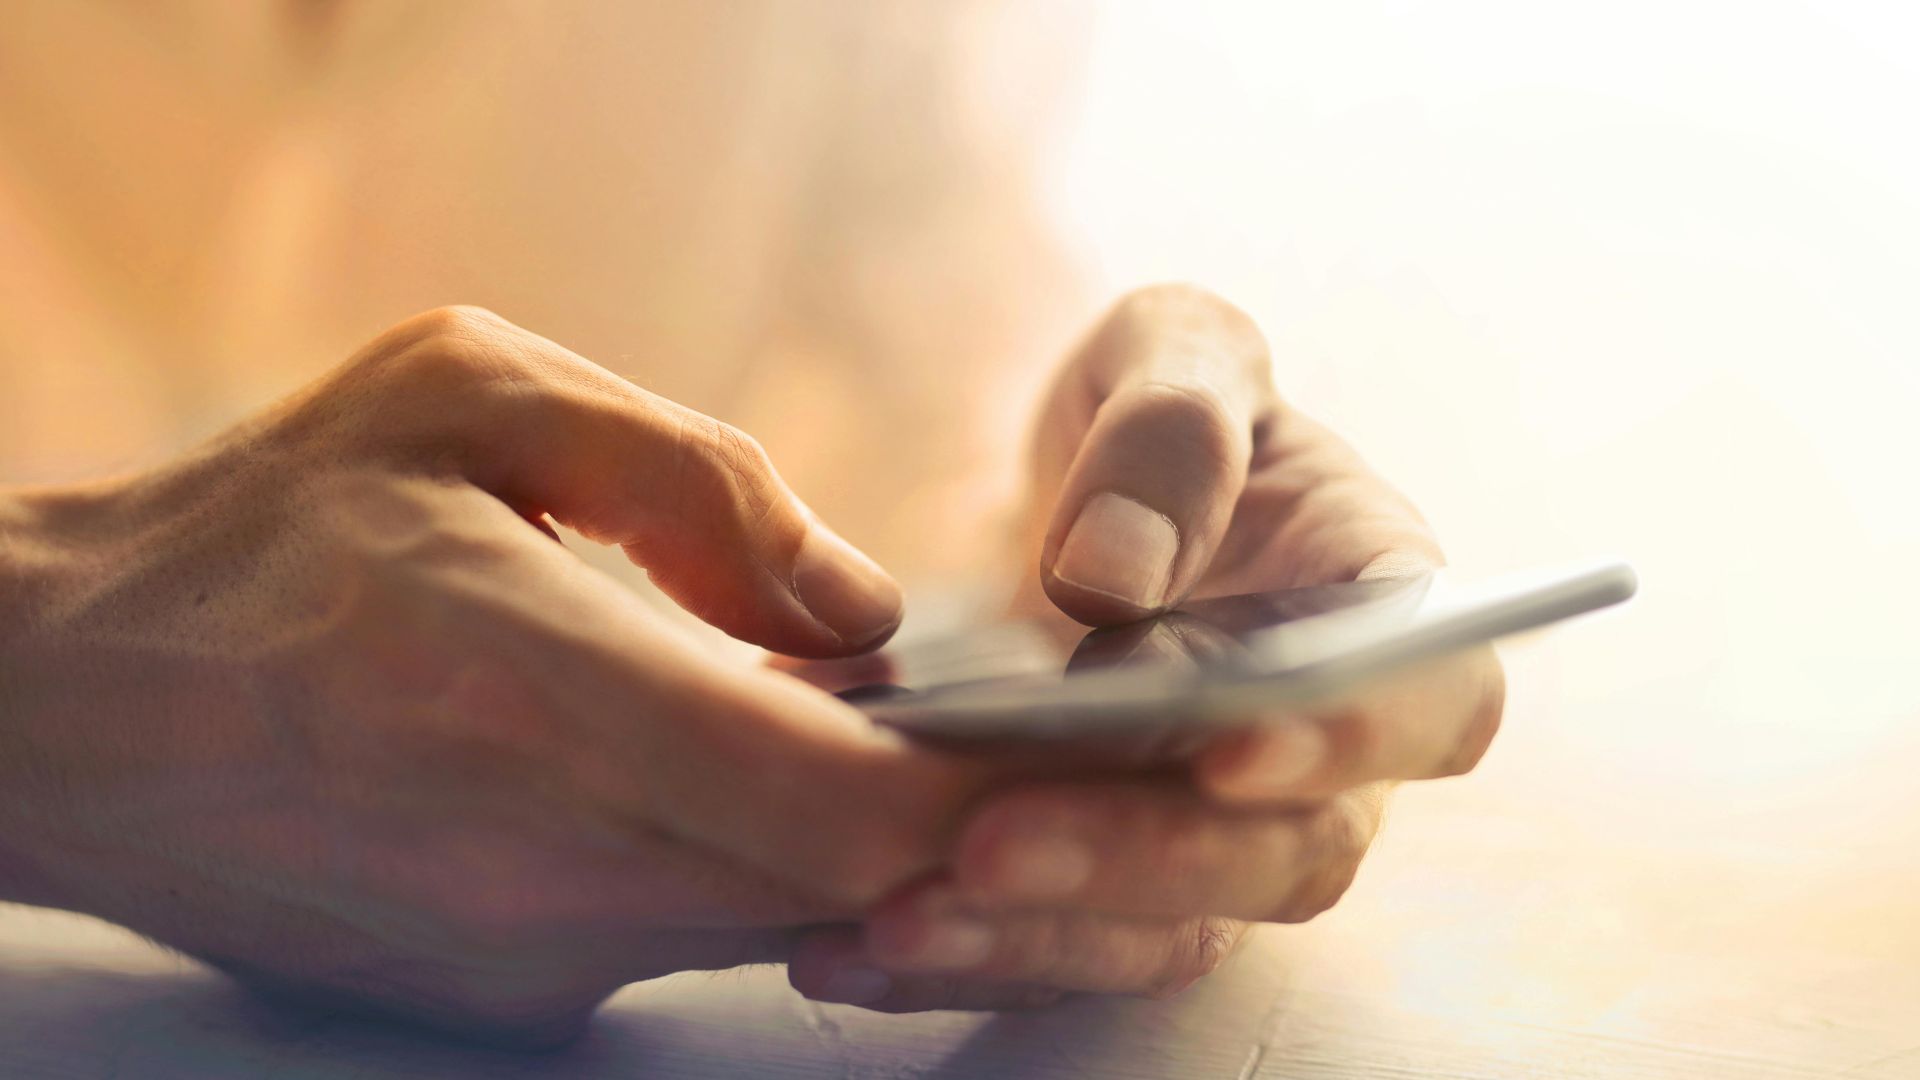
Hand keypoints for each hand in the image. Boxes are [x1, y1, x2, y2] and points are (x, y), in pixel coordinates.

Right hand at [0, 307, 1003, 1044]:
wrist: (71, 708)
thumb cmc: (267, 525)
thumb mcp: (466, 392)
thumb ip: (694, 482)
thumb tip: (864, 607)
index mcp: (534, 682)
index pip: (849, 803)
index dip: (1007, 793)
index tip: (1106, 743)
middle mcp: (542, 859)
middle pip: (857, 890)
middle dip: (985, 825)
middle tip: (1063, 738)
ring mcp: (524, 958)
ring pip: (794, 923)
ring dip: (879, 844)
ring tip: (913, 736)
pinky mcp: (504, 1002)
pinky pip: (700, 937)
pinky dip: (769, 868)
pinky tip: (757, 778)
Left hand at [787, 285, 1504, 1009]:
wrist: (1043, 483)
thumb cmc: (1147, 410)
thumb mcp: (1168, 350)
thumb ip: (1170, 429)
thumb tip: (1112, 577)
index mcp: (1376, 607)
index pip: (1428, 697)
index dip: (1352, 736)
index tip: (1229, 748)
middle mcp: (1317, 750)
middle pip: (1287, 853)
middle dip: (1143, 860)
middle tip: (989, 843)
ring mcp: (1211, 830)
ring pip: (1167, 931)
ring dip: (1035, 937)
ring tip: (892, 918)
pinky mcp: (1106, 882)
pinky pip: (1054, 949)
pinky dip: (955, 956)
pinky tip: (840, 946)